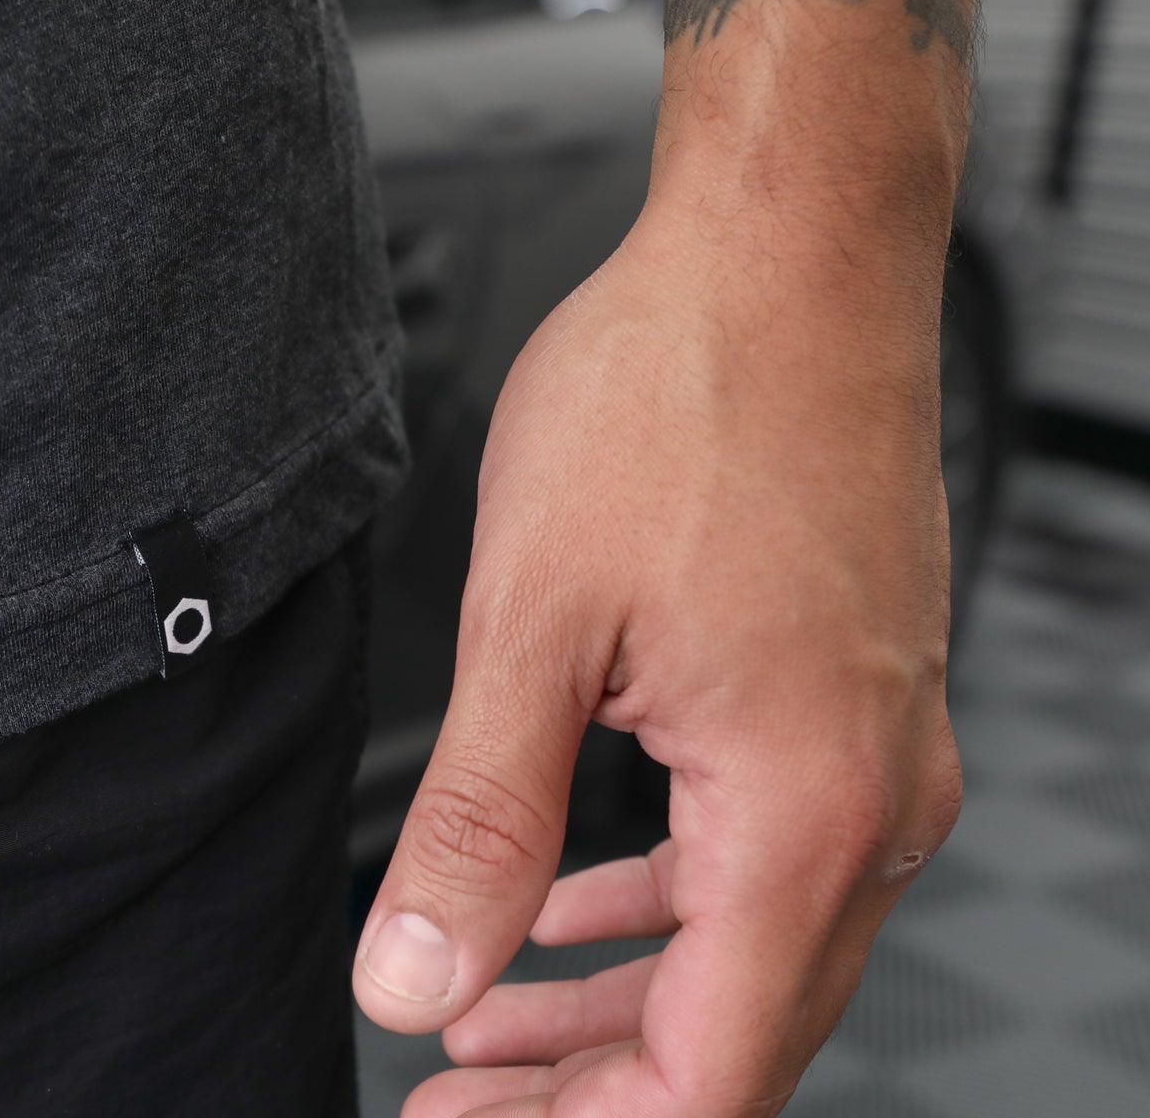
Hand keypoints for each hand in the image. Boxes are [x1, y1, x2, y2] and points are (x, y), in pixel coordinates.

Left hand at [351, 201, 964, 1116]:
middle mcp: (870, 801)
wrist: (788, 251)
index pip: (707, 1071)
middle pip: (733, 1030)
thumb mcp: (535, 623)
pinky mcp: (842, 698)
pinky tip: (570, 909)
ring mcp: (871, 749)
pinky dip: (652, 904)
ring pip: (743, 949)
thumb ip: (477, 824)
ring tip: (481, 1028)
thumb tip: (413, 979)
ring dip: (611, 1000)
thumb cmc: (684, 394)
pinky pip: (752, 855)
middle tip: (453, 1101)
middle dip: (586, 1086)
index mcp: (804, 810)